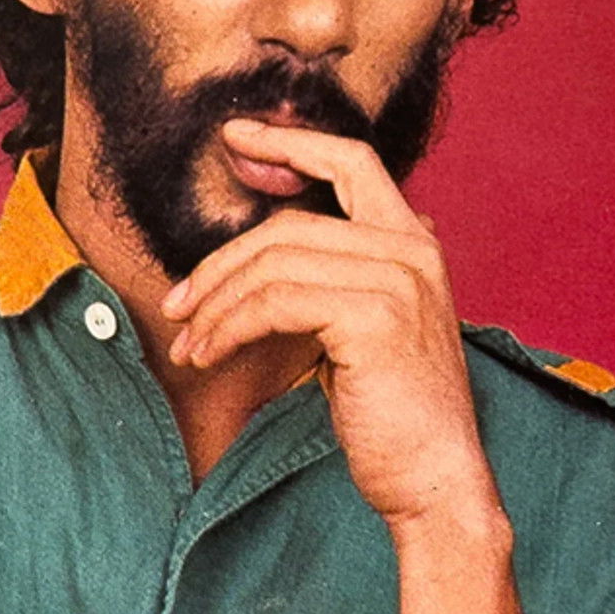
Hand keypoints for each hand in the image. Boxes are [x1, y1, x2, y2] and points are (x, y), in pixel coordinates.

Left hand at [161, 117, 501, 528]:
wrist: (436, 478)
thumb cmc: (393, 408)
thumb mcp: (369, 322)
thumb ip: (340, 274)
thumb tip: (273, 252)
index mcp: (413, 240)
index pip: (351, 161)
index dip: (290, 141)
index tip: (236, 134)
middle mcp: (411, 247)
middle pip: (288, 225)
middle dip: (220, 263)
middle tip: (178, 301)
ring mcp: (396, 277)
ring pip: (272, 264)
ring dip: (215, 305)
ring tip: (189, 342)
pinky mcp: (373, 314)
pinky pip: (273, 303)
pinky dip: (228, 327)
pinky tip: (209, 353)